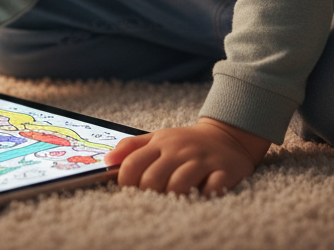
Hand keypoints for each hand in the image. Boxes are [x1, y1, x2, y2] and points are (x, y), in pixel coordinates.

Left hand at [103, 118, 270, 195]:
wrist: (227, 135)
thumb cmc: (186, 142)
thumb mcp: (158, 138)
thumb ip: (132, 147)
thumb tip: (107, 161)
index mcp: (161, 143)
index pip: (133, 164)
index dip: (126, 182)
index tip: (130, 191)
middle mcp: (179, 150)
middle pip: (152, 179)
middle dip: (148, 194)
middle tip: (154, 197)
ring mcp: (202, 160)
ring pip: (178, 185)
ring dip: (173, 197)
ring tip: (174, 199)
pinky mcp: (223, 171)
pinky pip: (211, 189)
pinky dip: (203, 196)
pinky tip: (200, 195)